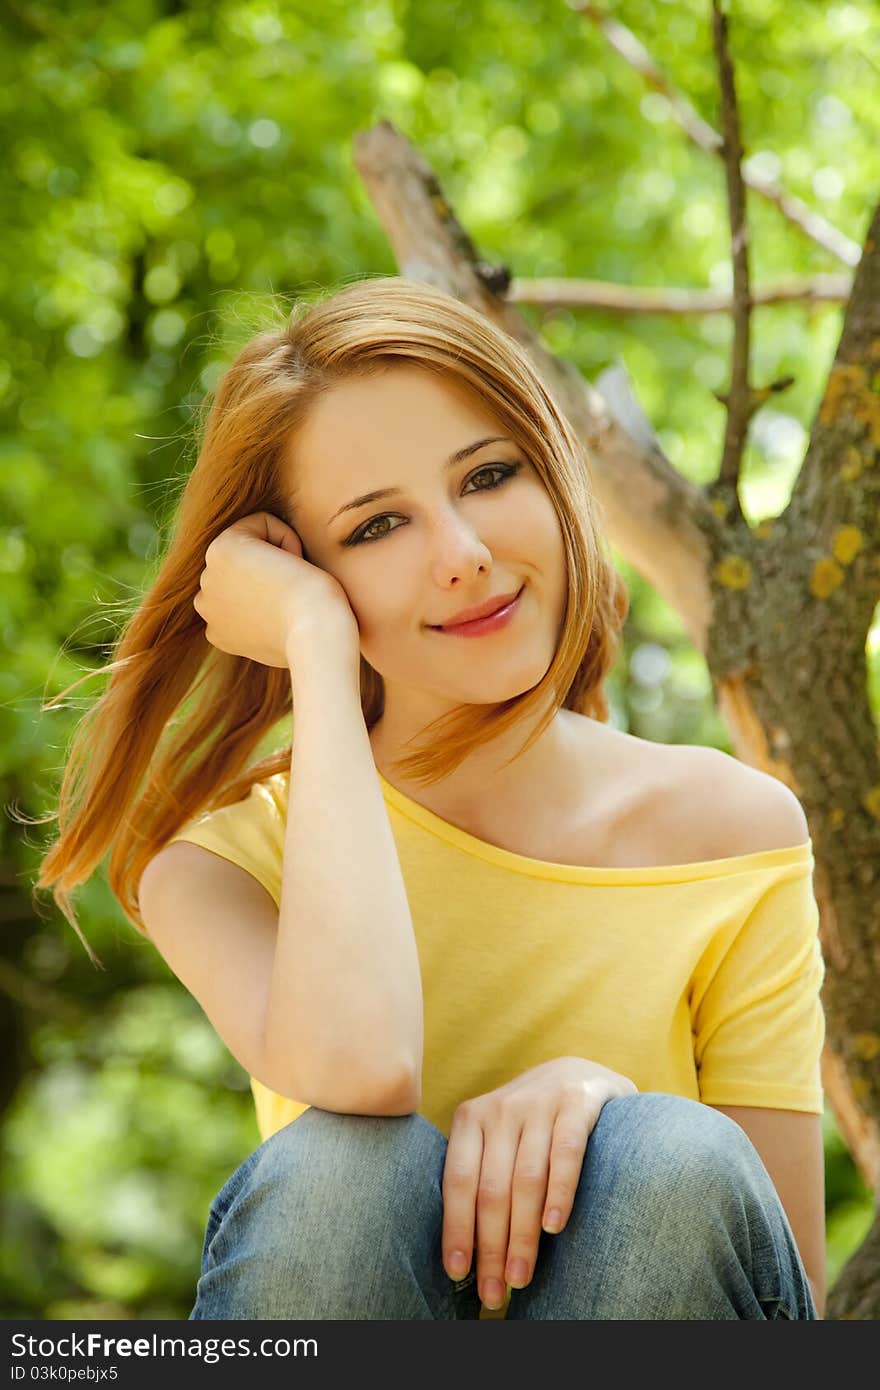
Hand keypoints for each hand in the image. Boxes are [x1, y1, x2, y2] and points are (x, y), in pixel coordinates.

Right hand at [193, 511, 360, 669]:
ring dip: (279, 556)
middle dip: (275, 572)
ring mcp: (208, 577)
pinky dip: (287, 537)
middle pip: (250, 565)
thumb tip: (268, 600)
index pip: (251, 590)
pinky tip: (294, 565)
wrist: (316, 636)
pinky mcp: (221, 550)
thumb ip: (264, 617)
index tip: (294, 612)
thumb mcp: (283, 633)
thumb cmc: (316, 636)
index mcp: (219, 631)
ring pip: (254, 544)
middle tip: (295, 598)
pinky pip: (261, 522)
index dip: (281, 593)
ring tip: (294, 584)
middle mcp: (206, 604)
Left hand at [441, 1057, 636, 1308]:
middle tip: (494, 1292)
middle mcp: (501, 1108)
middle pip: (492, 1189)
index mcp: (471, 1118)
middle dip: (491, 1246)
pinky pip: (566, 1154)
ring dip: (523, 1234)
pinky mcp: (577, 1103)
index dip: (457, 1229)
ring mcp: (540, 1102)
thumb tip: (465, 1251)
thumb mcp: (498, 1137)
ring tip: (521, 1275)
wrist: (582, 1074)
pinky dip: (559, 1193)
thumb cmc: (531, 1123)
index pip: (458, 1182)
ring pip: (526, 1180)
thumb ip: (481, 1175)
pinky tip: (554, 1228)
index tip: (458, 1273)